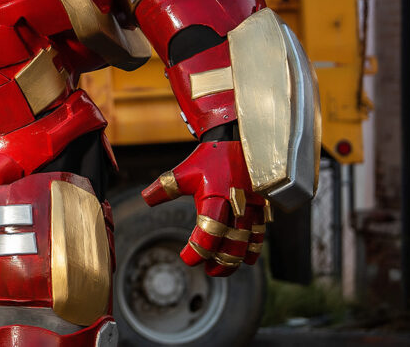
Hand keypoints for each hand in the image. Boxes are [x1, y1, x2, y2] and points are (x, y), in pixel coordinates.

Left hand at [142, 140, 266, 276]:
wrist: (238, 140)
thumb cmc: (208, 157)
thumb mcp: (184, 171)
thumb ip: (165, 187)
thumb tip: (145, 200)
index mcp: (215, 197)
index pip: (209, 233)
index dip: (197, 251)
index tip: (185, 258)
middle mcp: (237, 205)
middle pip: (231, 246)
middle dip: (218, 264)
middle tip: (206, 271)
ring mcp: (253, 207)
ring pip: (248, 244)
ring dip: (235, 261)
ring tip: (221, 269)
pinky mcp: (264, 206)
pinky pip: (261, 234)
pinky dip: (252, 249)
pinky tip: (244, 258)